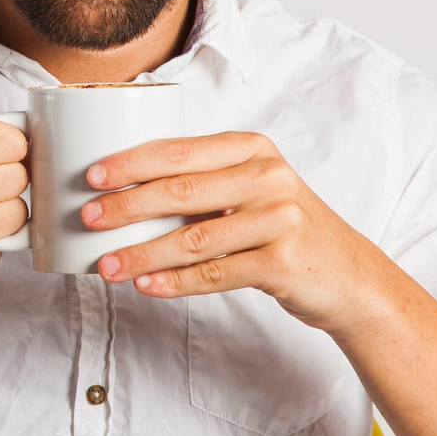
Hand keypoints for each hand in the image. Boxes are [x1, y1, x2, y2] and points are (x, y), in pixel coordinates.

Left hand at [79, 131, 393, 332]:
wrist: (348, 275)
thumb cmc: (284, 228)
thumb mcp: (253, 189)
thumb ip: (204, 182)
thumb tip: (123, 190)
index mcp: (252, 149)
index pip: (179, 151)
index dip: (131, 163)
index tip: (92, 176)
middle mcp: (268, 178)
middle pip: (181, 191)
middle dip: (127, 206)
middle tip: (88, 218)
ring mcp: (279, 220)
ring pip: (193, 239)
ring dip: (143, 253)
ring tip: (108, 266)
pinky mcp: (283, 263)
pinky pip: (215, 274)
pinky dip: (175, 282)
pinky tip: (146, 286)